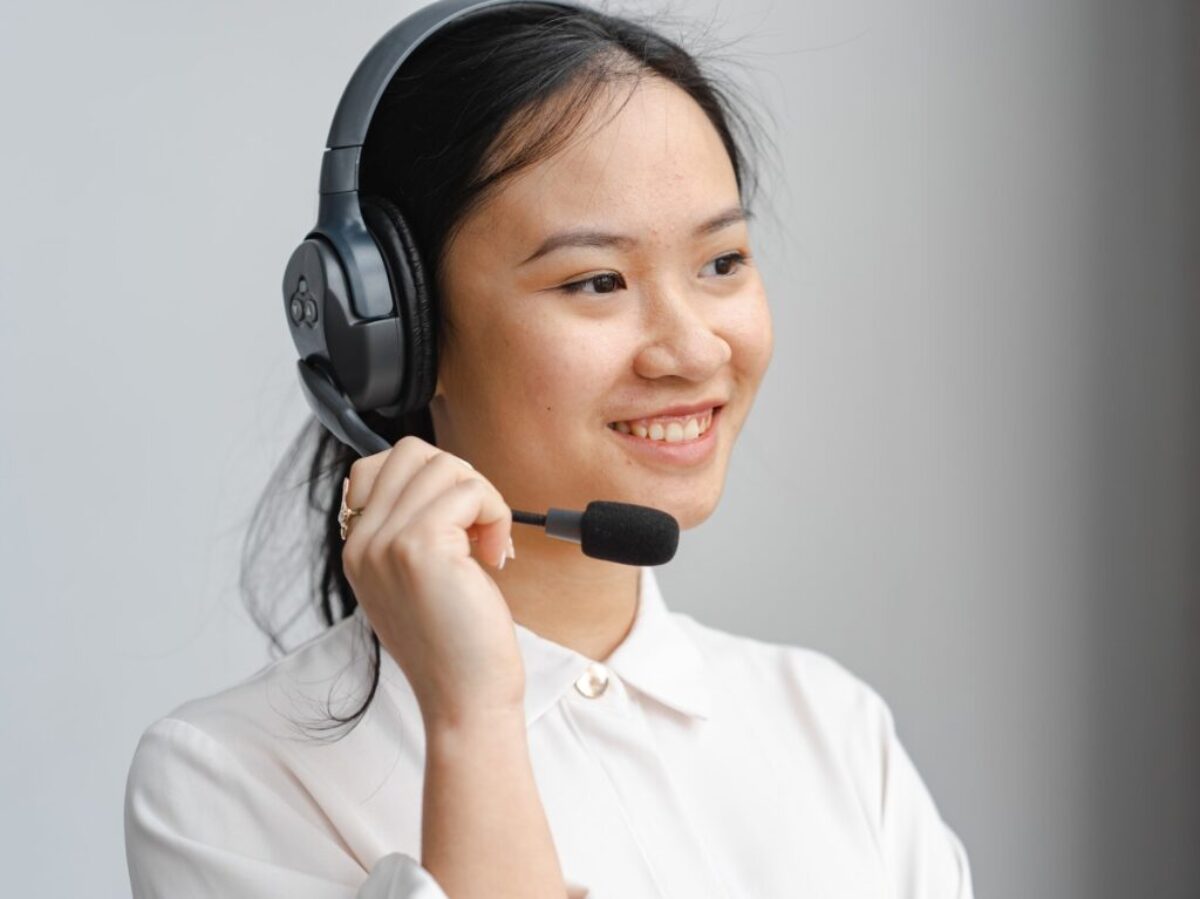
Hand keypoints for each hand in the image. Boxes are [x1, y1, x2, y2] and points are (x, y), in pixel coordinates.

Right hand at [341, 436, 522, 727]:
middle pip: (411, 452)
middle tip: (479, 527)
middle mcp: (362, 543)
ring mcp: (386, 543)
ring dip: (483, 497)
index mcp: (357, 549)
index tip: (456, 523)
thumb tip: (444, 477)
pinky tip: (494, 556)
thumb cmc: (456, 645)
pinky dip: (496, 513)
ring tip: (488, 545)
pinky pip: (469, 491)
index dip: (429, 480)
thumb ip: (412, 530)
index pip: (377, 466)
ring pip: (444, 465)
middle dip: (459, 478)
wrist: (465, 699)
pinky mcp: (420, 548)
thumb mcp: (416, 580)